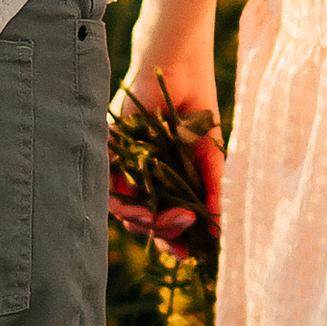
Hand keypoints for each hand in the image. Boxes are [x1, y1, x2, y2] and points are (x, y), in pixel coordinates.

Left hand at [109, 61, 225, 257]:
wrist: (180, 72)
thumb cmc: (197, 109)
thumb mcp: (209, 155)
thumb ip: (211, 189)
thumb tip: (217, 230)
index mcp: (169, 179)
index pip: (165, 219)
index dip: (174, 239)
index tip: (189, 254)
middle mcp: (145, 176)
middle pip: (145, 220)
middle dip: (164, 234)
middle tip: (183, 237)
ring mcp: (128, 166)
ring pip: (126, 209)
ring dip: (146, 223)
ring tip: (168, 221)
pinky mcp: (111, 152)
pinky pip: (109, 187)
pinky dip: (125, 202)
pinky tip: (146, 209)